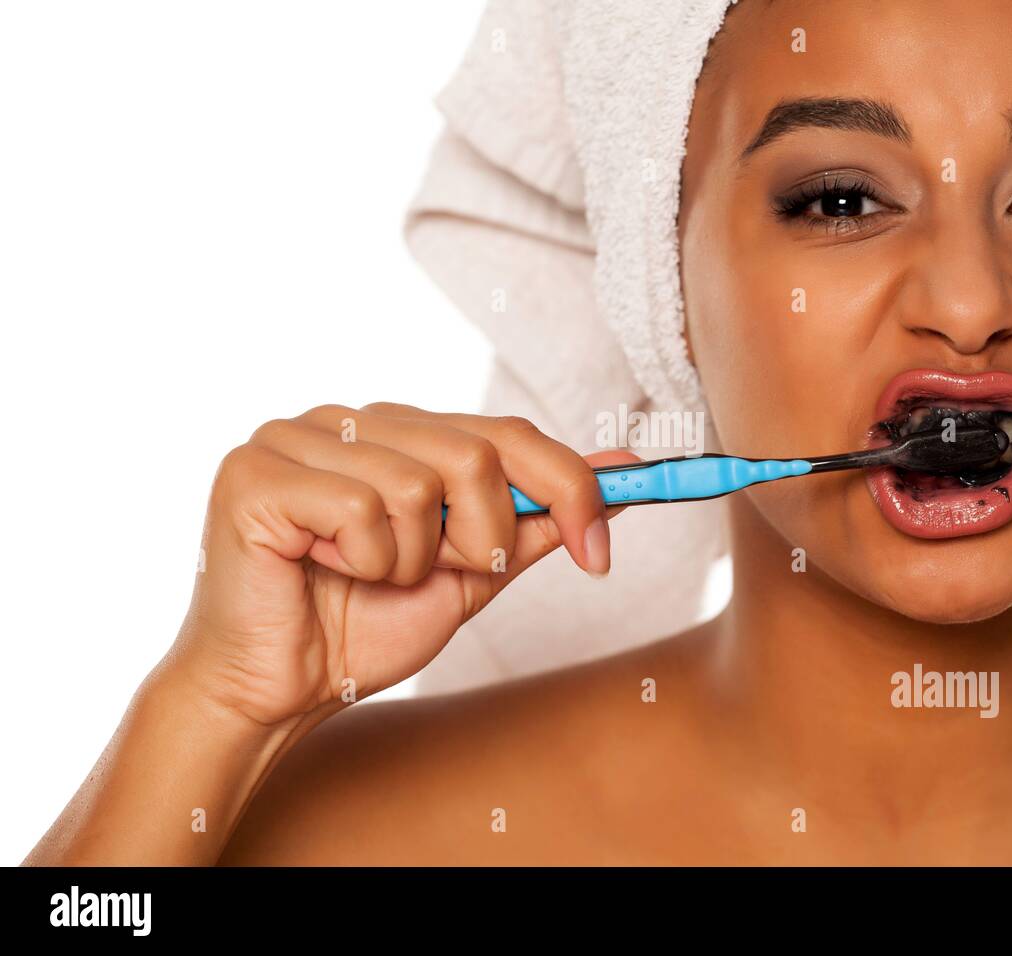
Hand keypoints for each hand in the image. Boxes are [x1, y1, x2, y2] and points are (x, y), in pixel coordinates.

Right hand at [172, 403, 635, 726]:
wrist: (275, 691)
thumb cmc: (362, 628)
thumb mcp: (470, 575)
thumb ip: (533, 522)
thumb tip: (623, 471)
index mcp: (401, 433)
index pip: (508, 431)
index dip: (569, 486)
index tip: (599, 551)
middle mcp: (350, 419)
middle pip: (475, 452)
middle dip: (484, 537)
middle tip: (448, 574)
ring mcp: (296, 436)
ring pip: (418, 485)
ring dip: (411, 559)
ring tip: (368, 575)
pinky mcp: (255, 473)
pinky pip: (359, 506)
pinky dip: (363, 560)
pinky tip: (324, 570)